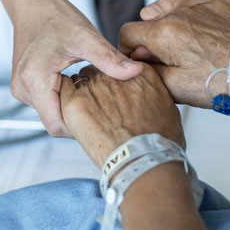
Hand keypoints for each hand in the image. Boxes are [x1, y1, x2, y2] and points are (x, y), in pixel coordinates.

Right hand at [10, 0, 142, 136]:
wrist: (35, 5)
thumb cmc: (58, 18)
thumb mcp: (87, 37)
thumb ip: (110, 58)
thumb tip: (136, 71)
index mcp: (34, 79)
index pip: (57, 125)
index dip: (82, 127)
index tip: (105, 119)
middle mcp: (22, 88)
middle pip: (55, 122)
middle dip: (80, 118)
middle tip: (105, 108)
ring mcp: (21, 89)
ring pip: (52, 114)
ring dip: (72, 109)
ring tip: (93, 95)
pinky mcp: (25, 87)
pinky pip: (48, 104)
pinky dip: (65, 100)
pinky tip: (80, 88)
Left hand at [59, 63, 184, 168]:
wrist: (143, 161)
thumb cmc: (158, 143)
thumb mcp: (167, 111)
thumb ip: (152, 96)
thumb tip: (147, 100)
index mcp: (140, 73)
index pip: (120, 68)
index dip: (117, 84)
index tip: (117, 98)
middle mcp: (116, 74)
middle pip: (98, 73)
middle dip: (98, 88)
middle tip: (102, 111)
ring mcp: (94, 86)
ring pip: (79, 82)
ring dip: (82, 96)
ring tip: (89, 119)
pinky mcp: (75, 102)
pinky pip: (63, 94)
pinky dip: (64, 103)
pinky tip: (75, 118)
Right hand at [122, 1, 229, 107]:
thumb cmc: (220, 82)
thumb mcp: (175, 87)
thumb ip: (149, 71)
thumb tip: (138, 63)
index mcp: (164, 32)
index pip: (127, 34)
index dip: (128, 53)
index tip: (141, 67)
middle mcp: (178, 15)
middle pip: (149, 29)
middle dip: (151, 49)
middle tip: (168, 72)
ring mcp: (198, 10)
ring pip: (170, 25)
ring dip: (171, 43)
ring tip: (189, 65)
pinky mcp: (215, 11)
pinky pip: (192, 21)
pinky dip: (191, 35)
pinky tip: (205, 54)